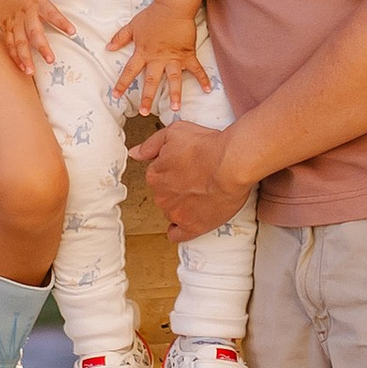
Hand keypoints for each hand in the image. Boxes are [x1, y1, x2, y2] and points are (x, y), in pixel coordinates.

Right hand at [0, 0, 77, 72]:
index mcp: (36, 0)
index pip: (51, 12)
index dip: (61, 22)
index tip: (72, 31)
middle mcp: (25, 12)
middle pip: (33, 32)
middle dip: (41, 46)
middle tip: (50, 59)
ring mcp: (13, 20)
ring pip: (18, 42)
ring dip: (24, 57)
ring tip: (31, 71)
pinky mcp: (5, 25)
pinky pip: (9, 42)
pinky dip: (14, 55)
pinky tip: (21, 66)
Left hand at [111, 0, 206, 114]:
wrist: (172, 7)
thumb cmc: (152, 16)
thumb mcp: (132, 26)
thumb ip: (120, 38)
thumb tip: (108, 48)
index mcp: (143, 52)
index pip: (130, 71)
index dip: (122, 84)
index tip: (116, 96)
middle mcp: (158, 58)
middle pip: (152, 81)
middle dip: (148, 97)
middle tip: (145, 113)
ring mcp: (174, 57)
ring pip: (174, 79)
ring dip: (174, 94)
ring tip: (175, 108)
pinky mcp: (187, 54)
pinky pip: (196, 69)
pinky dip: (203, 78)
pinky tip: (208, 89)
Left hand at [132, 119, 249, 241]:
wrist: (232, 164)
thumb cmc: (207, 146)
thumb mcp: (174, 132)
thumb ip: (151, 144)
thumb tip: (134, 153)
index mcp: (155, 175)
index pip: (157, 176)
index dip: (172, 169)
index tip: (185, 165)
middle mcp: (162, 196)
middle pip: (164, 194)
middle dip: (177, 187)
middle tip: (196, 177)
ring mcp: (176, 213)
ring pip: (172, 211)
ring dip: (182, 205)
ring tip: (201, 194)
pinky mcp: (193, 227)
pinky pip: (178, 235)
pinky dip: (180, 230)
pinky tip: (186, 223)